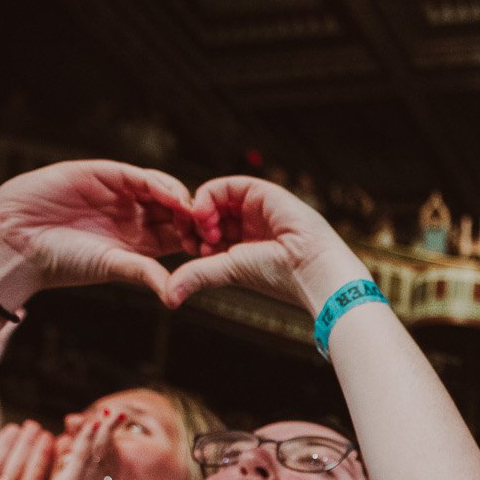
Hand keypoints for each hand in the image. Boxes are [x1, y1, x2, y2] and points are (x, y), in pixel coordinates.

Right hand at [0, 159, 195, 293]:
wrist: (18, 239)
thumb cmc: (61, 261)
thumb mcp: (111, 266)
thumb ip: (144, 272)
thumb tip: (176, 296)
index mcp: (139, 242)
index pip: (177, 236)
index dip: (195, 240)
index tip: (211, 249)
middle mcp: (132, 216)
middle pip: (174, 211)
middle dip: (193, 217)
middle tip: (209, 228)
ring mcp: (118, 193)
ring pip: (160, 190)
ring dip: (179, 198)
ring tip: (192, 212)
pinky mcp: (102, 174)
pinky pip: (136, 175)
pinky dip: (155, 183)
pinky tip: (169, 195)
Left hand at [167, 173, 363, 310]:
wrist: (310, 268)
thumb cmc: (277, 276)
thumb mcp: (228, 271)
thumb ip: (197, 274)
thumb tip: (168, 294)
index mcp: (243, 247)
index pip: (207, 235)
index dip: (192, 237)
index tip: (187, 248)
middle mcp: (248, 226)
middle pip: (207, 215)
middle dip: (192, 225)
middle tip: (188, 237)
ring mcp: (254, 208)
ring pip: (214, 200)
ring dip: (199, 212)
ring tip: (202, 230)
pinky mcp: (260, 192)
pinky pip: (226, 185)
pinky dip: (208, 196)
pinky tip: (205, 215)